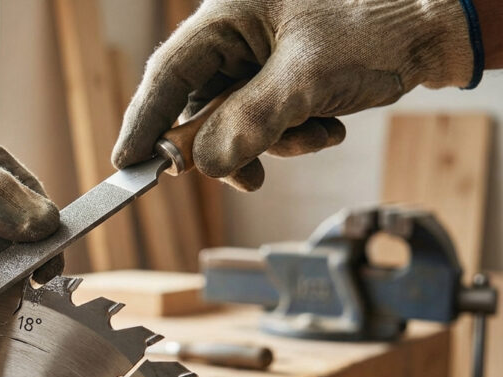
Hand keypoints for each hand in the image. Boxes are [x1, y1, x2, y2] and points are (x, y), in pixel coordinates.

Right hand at [112, 0, 480, 190]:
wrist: (433, 31)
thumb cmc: (373, 31)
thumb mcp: (307, 80)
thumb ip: (251, 123)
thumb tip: (204, 165)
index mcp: (227, 13)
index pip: (168, 72)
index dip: (144, 121)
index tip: (128, 165)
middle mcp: (235, 33)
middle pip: (197, 104)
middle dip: (225, 145)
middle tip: (245, 177)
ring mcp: (257, 56)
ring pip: (231, 120)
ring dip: (268, 143)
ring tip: (312, 138)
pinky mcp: (278, 76)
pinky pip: (261, 120)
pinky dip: (289, 135)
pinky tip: (325, 127)